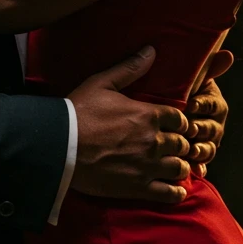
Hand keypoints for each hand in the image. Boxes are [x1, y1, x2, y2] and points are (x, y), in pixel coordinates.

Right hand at [68, 46, 190, 204]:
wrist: (60, 146)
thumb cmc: (79, 112)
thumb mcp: (102, 83)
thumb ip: (130, 68)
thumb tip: (152, 50)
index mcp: (148, 115)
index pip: (180, 119)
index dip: (179, 122)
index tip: (174, 126)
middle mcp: (154, 140)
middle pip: (182, 144)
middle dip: (180, 145)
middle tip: (173, 147)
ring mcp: (148, 166)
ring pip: (180, 168)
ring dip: (180, 167)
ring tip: (174, 167)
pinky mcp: (138, 188)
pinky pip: (169, 194)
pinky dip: (176, 193)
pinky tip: (175, 191)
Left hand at [187, 49, 231, 177]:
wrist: (162, 111)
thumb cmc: (177, 92)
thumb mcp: (189, 80)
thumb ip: (208, 68)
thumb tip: (229, 54)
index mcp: (214, 104)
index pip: (214, 105)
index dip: (203, 105)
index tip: (191, 104)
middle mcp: (214, 124)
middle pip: (213, 129)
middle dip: (202, 129)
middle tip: (190, 128)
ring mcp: (207, 142)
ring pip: (209, 148)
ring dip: (202, 150)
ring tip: (191, 150)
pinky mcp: (198, 157)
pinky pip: (202, 164)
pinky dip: (199, 168)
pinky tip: (195, 170)